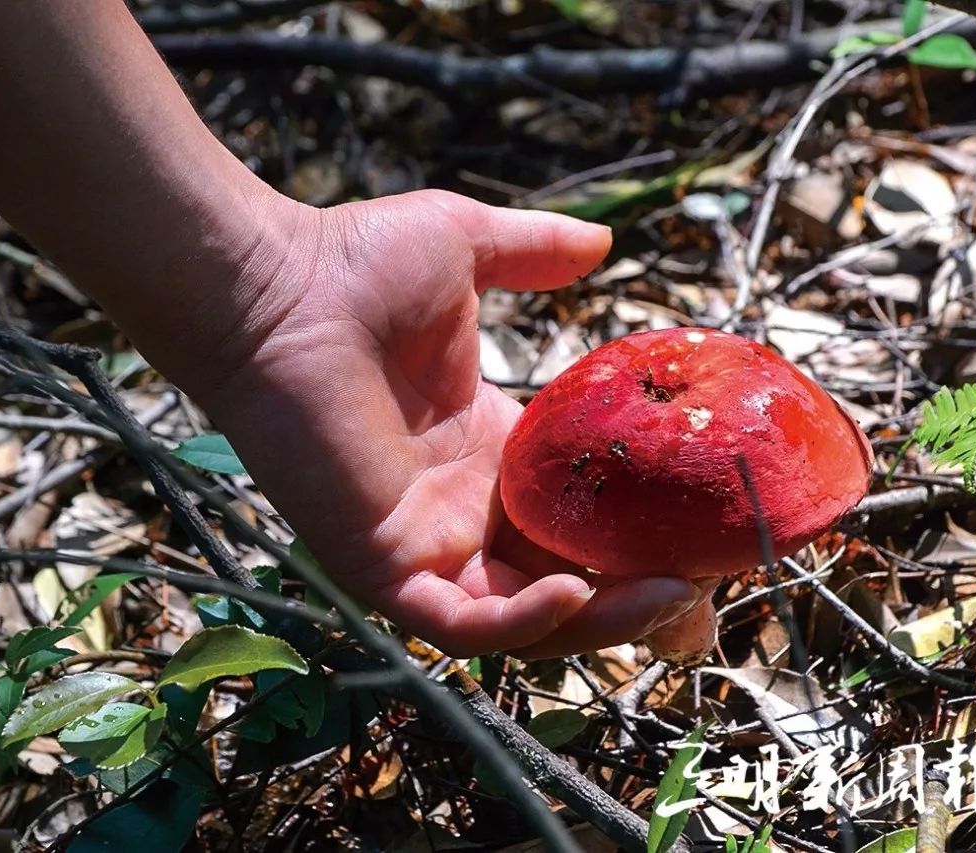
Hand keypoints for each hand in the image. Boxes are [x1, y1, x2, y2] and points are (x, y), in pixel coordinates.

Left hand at [200, 190, 706, 658]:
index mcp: (484, 447)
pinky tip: (573, 590)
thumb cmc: (353, 265)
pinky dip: (521, 622)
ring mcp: (423, 541)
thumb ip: (535, 253)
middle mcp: (460, 507)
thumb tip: (604, 242)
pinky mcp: (383, 563)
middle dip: (632, 595)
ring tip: (669, 596)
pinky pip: (462, 621)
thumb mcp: (467, 250)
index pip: (572, 512)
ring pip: (522, 617)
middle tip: (704, 586)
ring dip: (598, 618)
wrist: (272, 285)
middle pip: (562, 577)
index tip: (701, 523)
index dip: (635, 527)